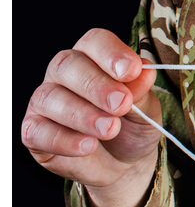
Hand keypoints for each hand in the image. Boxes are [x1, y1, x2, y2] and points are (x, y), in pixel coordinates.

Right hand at [22, 28, 161, 206]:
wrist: (125, 164)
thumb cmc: (133, 127)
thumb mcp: (146, 110)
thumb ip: (142, 92)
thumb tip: (145, 71)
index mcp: (94, 59)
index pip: (94, 42)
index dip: (110, 52)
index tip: (132, 70)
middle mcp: (64, 75)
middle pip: (67, 65)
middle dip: (96, 85)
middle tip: (121, 104)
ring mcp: (46, 103)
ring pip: (50, 97)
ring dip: (82, 114)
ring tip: (110, 129)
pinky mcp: (35, 132)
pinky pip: (38, 131)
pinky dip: (63, 139)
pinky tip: (87, 145)